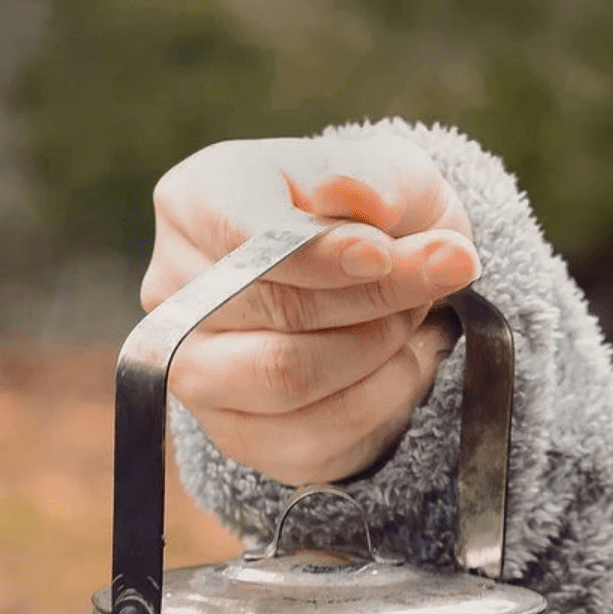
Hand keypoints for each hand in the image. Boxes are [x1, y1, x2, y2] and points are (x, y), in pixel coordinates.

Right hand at [141, 136, 480, 484]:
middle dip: (373, 298)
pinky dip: (380, 400)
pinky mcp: (238, 436)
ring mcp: (196, 374)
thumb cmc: (372, 221)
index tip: (383, 255)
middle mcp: (174, 294)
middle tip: (438, 277)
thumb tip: (373, 205)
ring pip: (287, 378)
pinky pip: (314, 436)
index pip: (241, 235)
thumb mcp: (392, 177)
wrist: (375, 291)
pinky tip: (404, 363)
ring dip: (377, 350)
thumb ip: (380, 181)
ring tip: (417, 318)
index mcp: (193, 202)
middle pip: (273, 309)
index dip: (317, 253)